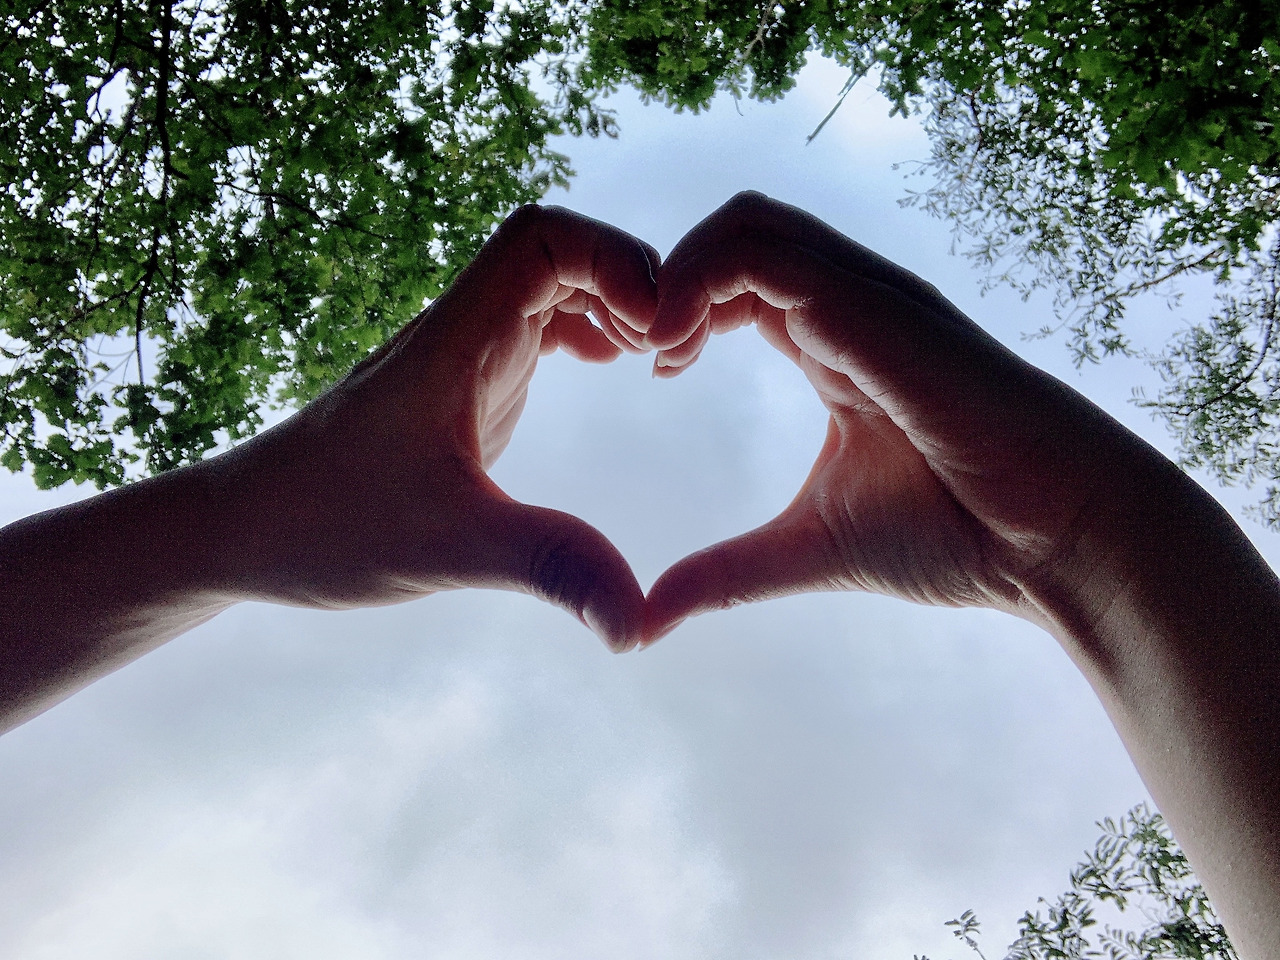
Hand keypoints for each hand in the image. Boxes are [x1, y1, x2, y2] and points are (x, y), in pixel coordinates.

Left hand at [203, 204, 659, 648]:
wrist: (240, 529)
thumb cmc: (322, 523)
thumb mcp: (447, 547)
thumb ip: (549, 569)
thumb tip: (639, 628)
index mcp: (452, 340)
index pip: (539, 237)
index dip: (612, 259)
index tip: (651, 329)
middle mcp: (457, 331)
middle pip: (556, 248)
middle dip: (626, 277)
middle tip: (668, 348)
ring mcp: (457, 355)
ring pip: (545, 282)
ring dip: (607, 301)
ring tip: (652, 357)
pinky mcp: (458, 385)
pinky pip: (531, 325)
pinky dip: (581, 330)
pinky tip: (607, 368)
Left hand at [642, 191, 1168, 640]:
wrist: (1058, 545)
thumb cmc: (958, 536)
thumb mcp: (808, 549)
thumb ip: (727, 572)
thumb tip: (649, 618)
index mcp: (831, 342)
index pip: (735, 278)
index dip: (675, 306)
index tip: (649, 367)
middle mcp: (848, 306)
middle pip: (733, 232)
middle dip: (664, 277)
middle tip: (630, 348)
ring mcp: (869, 301)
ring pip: (746, 224)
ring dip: (677, 272)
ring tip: (651, 347)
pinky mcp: (881, 313)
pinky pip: (772, 258)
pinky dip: (703, 283)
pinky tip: (676, 348)